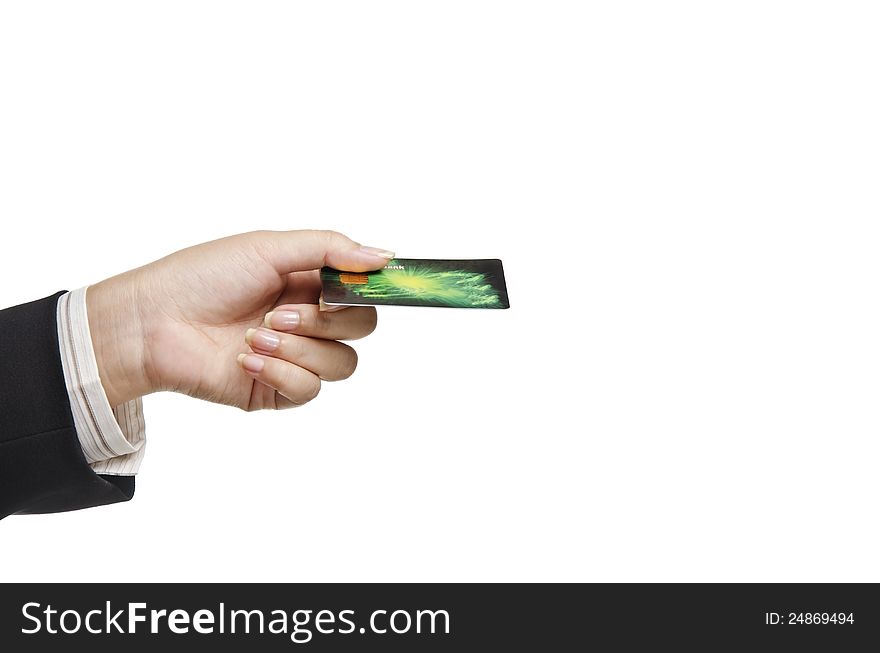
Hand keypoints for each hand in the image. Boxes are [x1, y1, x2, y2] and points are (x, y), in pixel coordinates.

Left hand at [86, 230, 392, 409]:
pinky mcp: (277, 390)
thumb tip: (385, 256)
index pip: (363, 290)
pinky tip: (245, 360)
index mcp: (309, 281)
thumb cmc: (203, 277)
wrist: (153, 323)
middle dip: (326, 322)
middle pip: (361, 328)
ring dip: (300, 349)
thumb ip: (330, 248)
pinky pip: (309, 389)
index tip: (354, 289)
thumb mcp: (269, 248)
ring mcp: (295, 357)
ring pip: (341, 364)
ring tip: (255, 336)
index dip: (366, 291)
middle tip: (282, 314)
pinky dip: (281, 372)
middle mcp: (308, 319)